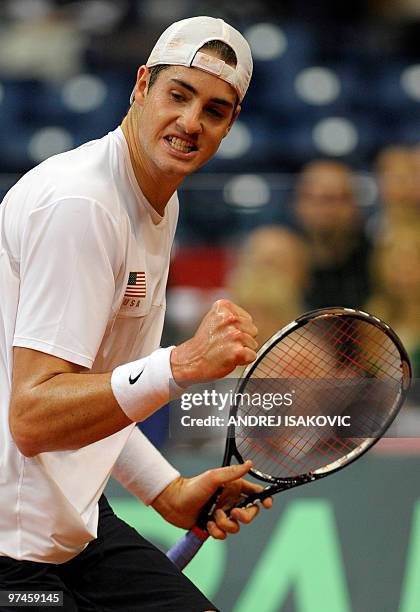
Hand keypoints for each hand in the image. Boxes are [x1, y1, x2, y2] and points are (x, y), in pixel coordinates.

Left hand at [151, 461, 271, 539]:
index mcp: (233, 488)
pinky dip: (217, 532)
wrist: (173, 502)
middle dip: (245, 516)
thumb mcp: (214, 477)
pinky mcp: (214, 525)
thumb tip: (251, 464)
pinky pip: (223, 534)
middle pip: (249, 513)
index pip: (254, 493)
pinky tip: (208, 525)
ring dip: (225, 524)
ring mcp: (222, 514)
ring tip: (213, 517)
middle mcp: (230, 501)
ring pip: (236, 526)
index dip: (264, 499)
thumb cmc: (192, 487)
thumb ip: (233, 473)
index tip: (268, 505)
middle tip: (234, 513)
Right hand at [170, 299, 257, 386]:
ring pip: (253, 344)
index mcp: (224, 306)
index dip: (238, 329)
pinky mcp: (237, 350)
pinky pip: (252, 356)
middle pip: (253, 331)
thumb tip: (249, 323)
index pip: (248, 319)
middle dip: (242, 339)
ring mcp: (234, 334)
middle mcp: (229, 318)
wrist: (191, 360)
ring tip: (225, 350)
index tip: (222, 334)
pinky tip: (229, 358)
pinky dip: (243, 360)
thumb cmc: (204, 343)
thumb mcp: (215, 319)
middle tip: (224, 344)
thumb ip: (232, 316)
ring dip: (242, 350)